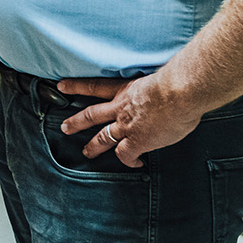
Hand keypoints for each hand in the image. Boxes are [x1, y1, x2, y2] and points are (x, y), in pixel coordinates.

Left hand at [57, 68, 204, 167]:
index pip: (95, 86)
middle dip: (76, 122)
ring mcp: (126, 126)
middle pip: (91, 115)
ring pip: (103, 138)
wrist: (180, 91)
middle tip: (65, 127)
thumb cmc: (176, 81)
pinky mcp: (137, 141)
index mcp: (124, 89)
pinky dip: (129, 161)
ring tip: (86, 152)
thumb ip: (152, 88)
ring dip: (93, 147)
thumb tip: (161, 93)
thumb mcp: (157, 78)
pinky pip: (126, 155)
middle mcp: (121, 108)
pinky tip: (135, 163)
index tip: (61, 86)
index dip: (76, 86)